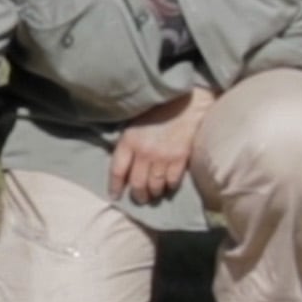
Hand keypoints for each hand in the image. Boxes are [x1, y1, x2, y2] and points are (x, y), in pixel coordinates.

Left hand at [108, 87, 216, 204]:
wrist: (186, 102)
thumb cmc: (159, 110)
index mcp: (129, 141)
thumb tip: (123, 165)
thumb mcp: (135, 123)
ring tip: (154, 194)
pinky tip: (168, 185)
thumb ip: (128, 143)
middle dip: (137, 195)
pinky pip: (172, 181)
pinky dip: (169, 186)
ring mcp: (163, 157)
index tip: (115, 196)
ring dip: (153, 193)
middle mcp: (144, 152)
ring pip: (155, 186)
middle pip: (137, 183)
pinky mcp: (180, 159)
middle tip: (139, 198)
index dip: (115, 186)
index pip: (117, 170)